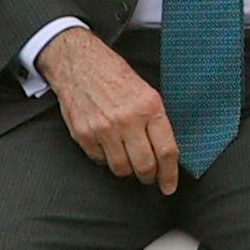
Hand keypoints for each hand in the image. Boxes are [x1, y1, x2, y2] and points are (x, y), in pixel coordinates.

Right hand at [40, 26, 181, 192]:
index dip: (169, 174)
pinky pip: (100, 160)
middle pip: (144, 165)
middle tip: (149, 176)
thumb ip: (155, 121)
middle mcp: (127, 119)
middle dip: (148, 177)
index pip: (166, 150)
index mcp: (149, 107)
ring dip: (127, 171)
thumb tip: (164, 151)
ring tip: (129, 162)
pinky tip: (109, 147)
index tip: (169, 185)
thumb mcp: (146, 92)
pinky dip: (106, 159)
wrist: (79, 64)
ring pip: (121, 168)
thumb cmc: (113, 75)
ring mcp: (103, 129)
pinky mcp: (84, 134)